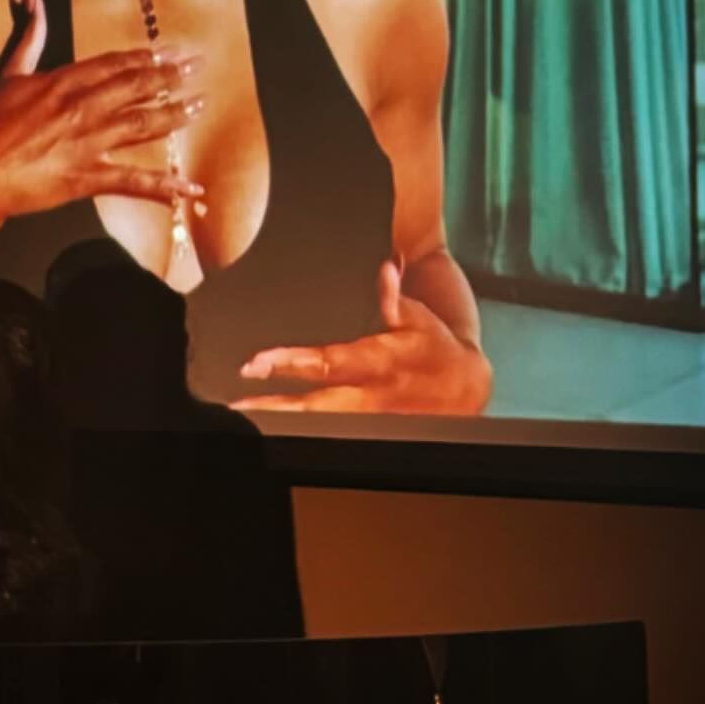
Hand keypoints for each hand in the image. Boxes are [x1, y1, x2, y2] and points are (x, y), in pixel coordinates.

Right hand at [0, 0, 206, 268]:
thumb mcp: (8, 74)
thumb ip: (29, 35)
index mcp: (64, 81)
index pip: (115, 64)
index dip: (147, 57)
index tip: (171, 50)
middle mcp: (82, 108)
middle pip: (136, 87)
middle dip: (171, 76)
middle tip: (200, 66)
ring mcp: (87, 143)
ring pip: (142, 125)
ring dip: (174, 115)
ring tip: (200, 106)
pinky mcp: (87, 178)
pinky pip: (133, 181)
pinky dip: (165, 188)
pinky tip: (191, 191)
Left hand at [232, 260, 491, 415]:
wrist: (466, 389)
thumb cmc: (435, 348)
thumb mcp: (418, 318)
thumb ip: (393, 298)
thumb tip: (386, 268)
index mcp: (379, 362)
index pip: (329, 364)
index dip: (291, 364)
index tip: (258, 364)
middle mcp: (370, 396)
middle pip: (315, 407)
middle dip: (275, 408)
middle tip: (238, 405)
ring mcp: (368, 420)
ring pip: (319, 428)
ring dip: (281, 424)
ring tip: (244, 419)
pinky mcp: (368, 432)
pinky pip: (328, 435)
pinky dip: (298, 432)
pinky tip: (270, 428)